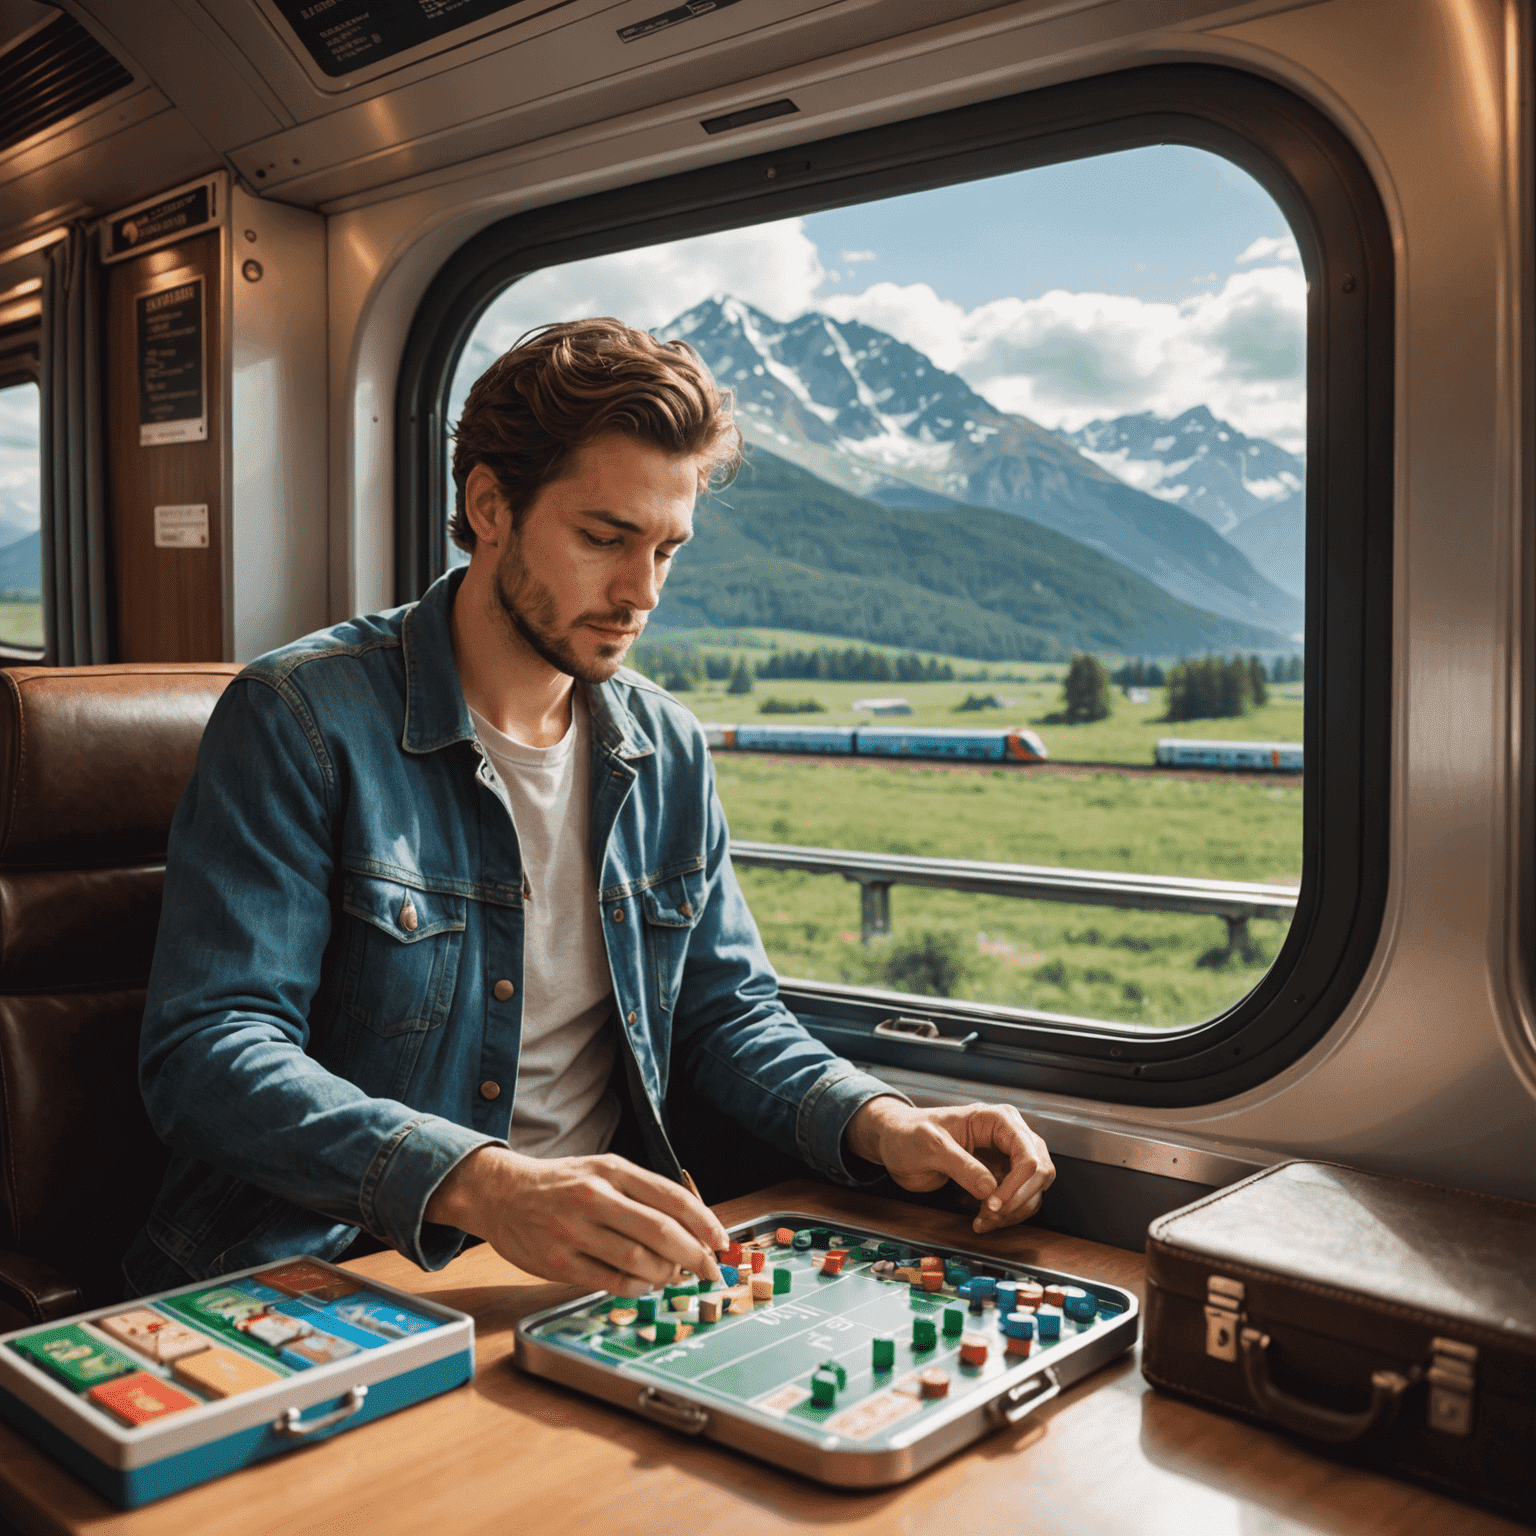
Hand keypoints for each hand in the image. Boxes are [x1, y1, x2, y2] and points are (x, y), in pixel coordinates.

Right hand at [425, 1147, 728, 1295]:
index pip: (672, 1197)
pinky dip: (636, 1287)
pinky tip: (643, 1283)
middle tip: (708, 1270)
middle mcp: (595, 1197)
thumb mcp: (603, 1170)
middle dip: (694, 1255)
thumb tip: (693, 1228)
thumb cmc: (562, 1183)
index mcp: (612, 1170)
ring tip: (671, 1275)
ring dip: (665, 1274)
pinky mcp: (559, 1262)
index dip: (704, 1222)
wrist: (502, 1194)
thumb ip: (643, 1193)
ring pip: (638, 1261)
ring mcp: (575, 1231)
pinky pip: (611, 1282)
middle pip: (660, 1232)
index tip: (721, 1242)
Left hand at [844, 1097, 1054, 1233]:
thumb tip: (990, 1190)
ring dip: (1013, 1211)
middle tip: (990, 1215)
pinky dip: (1005, 1215)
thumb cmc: (909, 1133)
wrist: (896, 1143)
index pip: (1028, 1153)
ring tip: (983, 1220)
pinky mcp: (999, 1177)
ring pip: (1032, 1190)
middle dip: (1018, 1199)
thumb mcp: (931, 1145)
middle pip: (1040, 1172)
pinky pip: (1017, 1200)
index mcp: (997, 1119)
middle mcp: (1008, 1136)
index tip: (994, 1204)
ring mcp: (1005, 1157)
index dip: (1018, 1182)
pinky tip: (982, 1219)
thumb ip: (961, 1165)